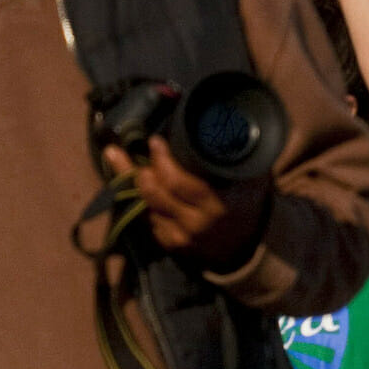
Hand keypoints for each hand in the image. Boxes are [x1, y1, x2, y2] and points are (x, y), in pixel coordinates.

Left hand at [103, 137, 269, 270]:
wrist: (244, 242)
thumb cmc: (246, 201)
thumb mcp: (250, 177)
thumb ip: (235, 156)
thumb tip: (223, 125)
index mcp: (217, 205)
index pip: (180, 183)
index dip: (163, 161)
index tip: (155, 141)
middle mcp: (196, 223)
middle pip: (156, 194)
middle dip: (139, 169)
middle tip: (131, 149)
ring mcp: (182, 236)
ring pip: (147, 206)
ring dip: (130, 182)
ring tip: (118, 158)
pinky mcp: (171, 244)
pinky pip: (148, 219)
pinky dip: (140, 200)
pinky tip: (133, 182)